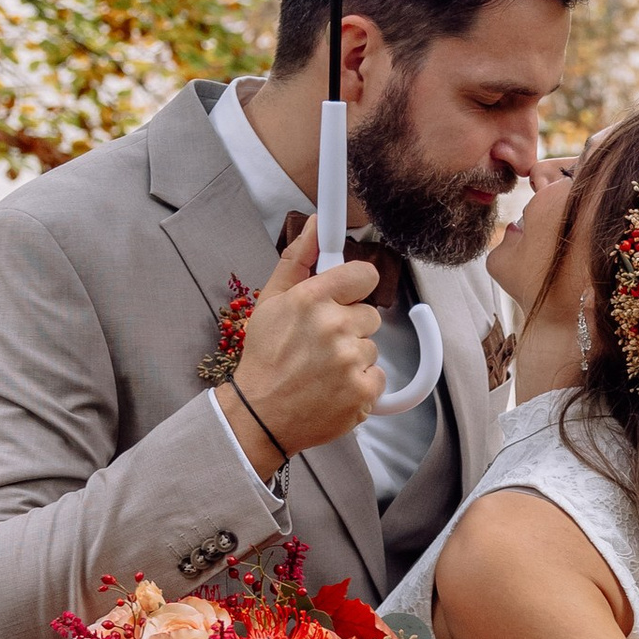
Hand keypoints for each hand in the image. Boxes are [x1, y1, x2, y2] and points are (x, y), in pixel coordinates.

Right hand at [231, 219, 382, 451]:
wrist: (261, 415)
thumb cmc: (264, 358)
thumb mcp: (271, 301)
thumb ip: (298, 259)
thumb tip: (317, 224)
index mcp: (312, 299)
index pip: (365, 274)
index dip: (356, 286)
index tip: (347, 295)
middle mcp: (334, 326)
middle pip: (369, 315)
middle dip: (350, 326)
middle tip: (320, 343)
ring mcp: (351, 361)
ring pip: (371, 347)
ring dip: (353, 357)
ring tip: (321, 369)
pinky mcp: (363, 392)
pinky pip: (377, 376)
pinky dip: (359, 384)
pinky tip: (332, 387)